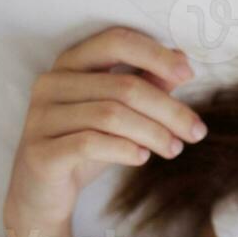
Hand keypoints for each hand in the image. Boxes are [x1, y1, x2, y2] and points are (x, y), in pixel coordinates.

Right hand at [3, 25, 207, 228]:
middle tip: (197, 132)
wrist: (42, 194)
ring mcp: (41, 117)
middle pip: (123, 86)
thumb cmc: (84, 145)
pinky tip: (144, 158)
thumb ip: (145, 83)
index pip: (116, 42)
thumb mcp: (118, 113)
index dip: (156, 55)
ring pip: (111, 115)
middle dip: (168, 109)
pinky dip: (124, 149)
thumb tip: (183, 60)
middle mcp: (51, 83)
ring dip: (153, 133)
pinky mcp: (39, 152)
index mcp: (71, 63)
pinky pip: (90, 143)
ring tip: (175, 149)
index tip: (189, 75)